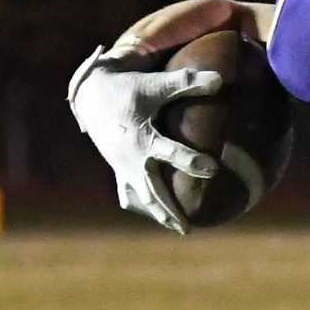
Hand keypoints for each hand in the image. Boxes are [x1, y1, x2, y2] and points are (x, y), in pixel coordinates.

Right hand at [67, 44, 220, 234]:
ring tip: (181, 229)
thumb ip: (186, 82)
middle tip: (189, 228)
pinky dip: (142, 204)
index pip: (170, 153)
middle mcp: (131, 159)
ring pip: (142, 198)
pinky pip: (130, 192)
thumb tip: (220, 79)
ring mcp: (123, 167)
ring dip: (160, 214)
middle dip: (170, 211)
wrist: (89, 96)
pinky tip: (155, 215)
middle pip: (152, 193)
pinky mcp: (119, 168)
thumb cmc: (124, 89)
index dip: (191, 161)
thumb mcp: (153, 84)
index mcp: (140, 139)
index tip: (213, 170)